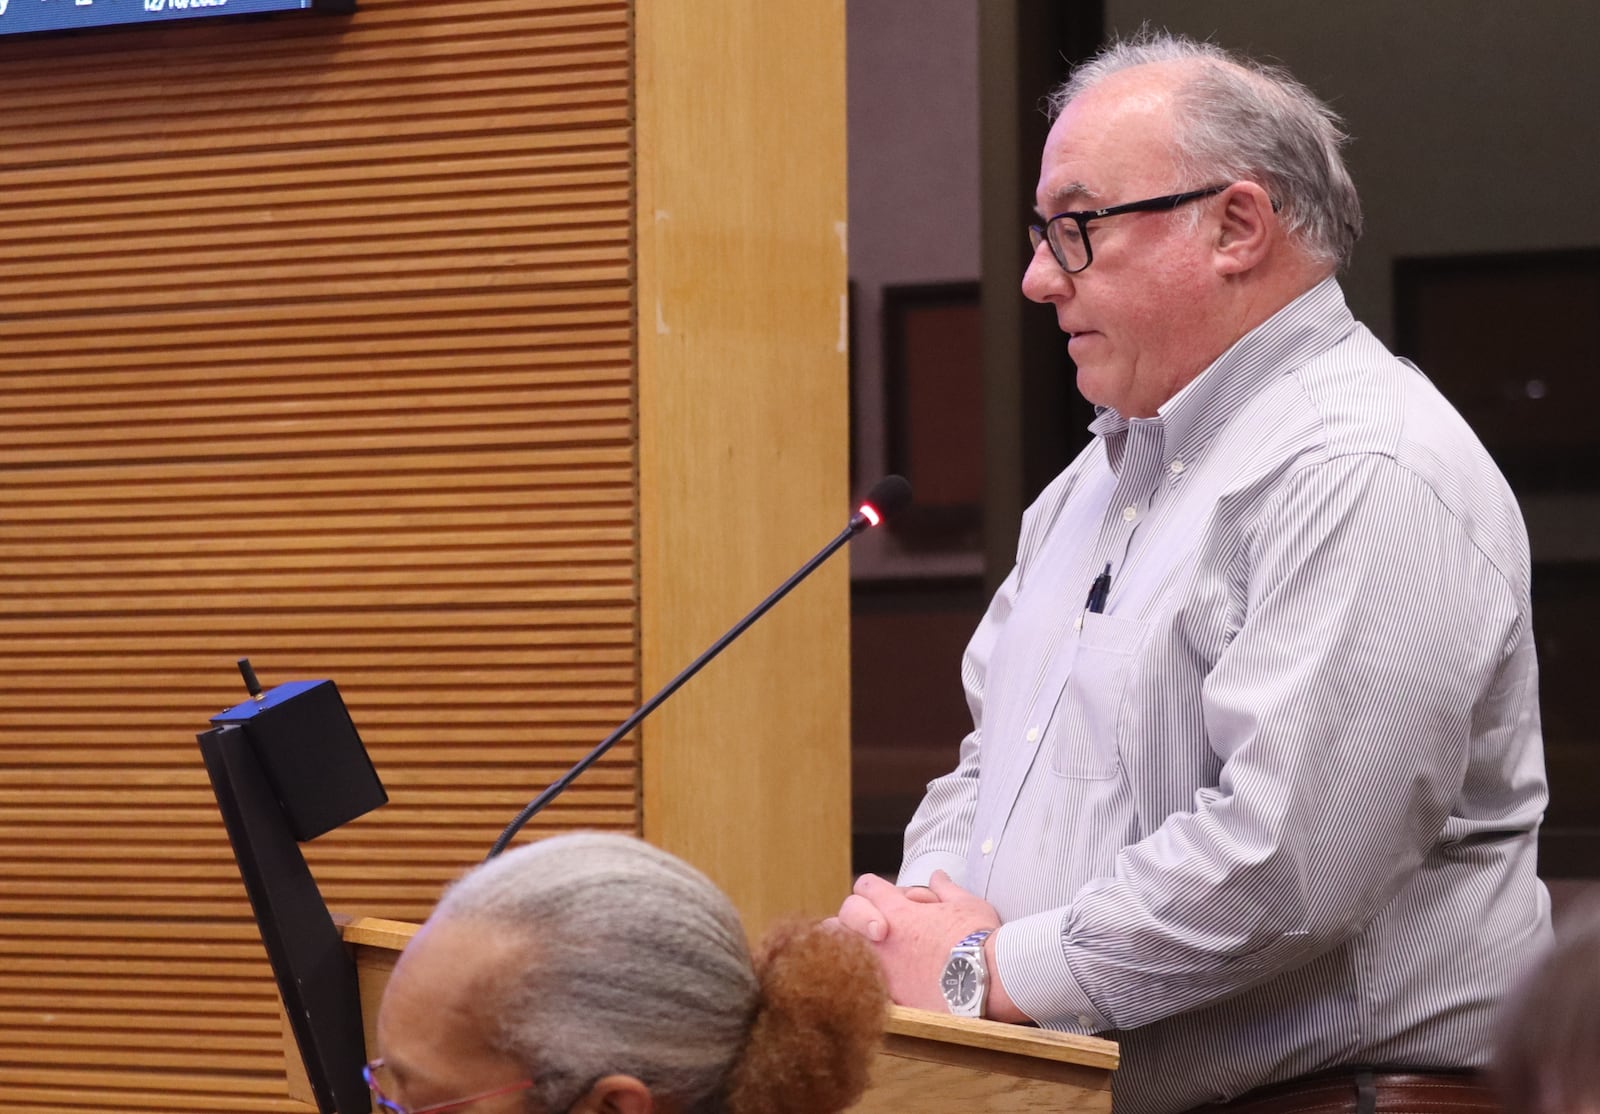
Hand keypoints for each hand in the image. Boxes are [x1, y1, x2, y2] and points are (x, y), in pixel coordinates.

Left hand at [830, 871, 1000, 1012]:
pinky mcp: (890, 996)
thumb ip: (944, 889)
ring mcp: (882, 967)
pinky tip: (878, 979)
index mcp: (898, 909)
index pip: (866, 886)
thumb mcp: (965, 903)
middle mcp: (882, 937)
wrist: (987, 979)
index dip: (874, 888)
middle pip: (846, 914)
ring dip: (854, 945)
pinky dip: (866, 977)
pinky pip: (863, 981)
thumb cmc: (979, 937)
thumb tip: (937, 876)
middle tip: (869, 925)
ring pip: (845, 949)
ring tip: (867, 950)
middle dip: (854, 915)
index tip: (885, 897)